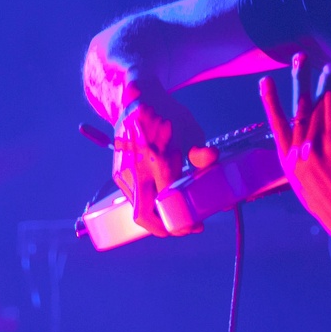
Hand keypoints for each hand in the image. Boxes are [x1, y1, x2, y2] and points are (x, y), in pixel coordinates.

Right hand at [112, 83, 211, 236]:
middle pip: (144, 217)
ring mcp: (124, 172)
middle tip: (183, 228)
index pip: (168, 204)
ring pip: (137, 210)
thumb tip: (213, 159)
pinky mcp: (117, 173)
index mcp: (158, 160)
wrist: (136, 102)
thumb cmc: (167, 117)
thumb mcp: (190, 132)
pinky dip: (147, 206)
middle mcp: (137, 169)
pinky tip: (162, 202)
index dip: (183, 221)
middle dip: (165, 229)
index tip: (196, 225)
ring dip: (156, 219)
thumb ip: (201, 153)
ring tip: (175, 214)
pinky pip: (132, 199)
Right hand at [258, 54, 330, 246]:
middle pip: (297, 110)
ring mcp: (315, 153)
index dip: (270, 101)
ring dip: (323, 87)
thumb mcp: (303, 187)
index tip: (265, 81)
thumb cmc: (327, 207)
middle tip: (299, 58)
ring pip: (318, 112)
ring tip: (328, 68)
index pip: (276, 125)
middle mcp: (297, 155)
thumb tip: (299, 147)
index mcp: (287, 163)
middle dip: (299, 81)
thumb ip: (299, 164)